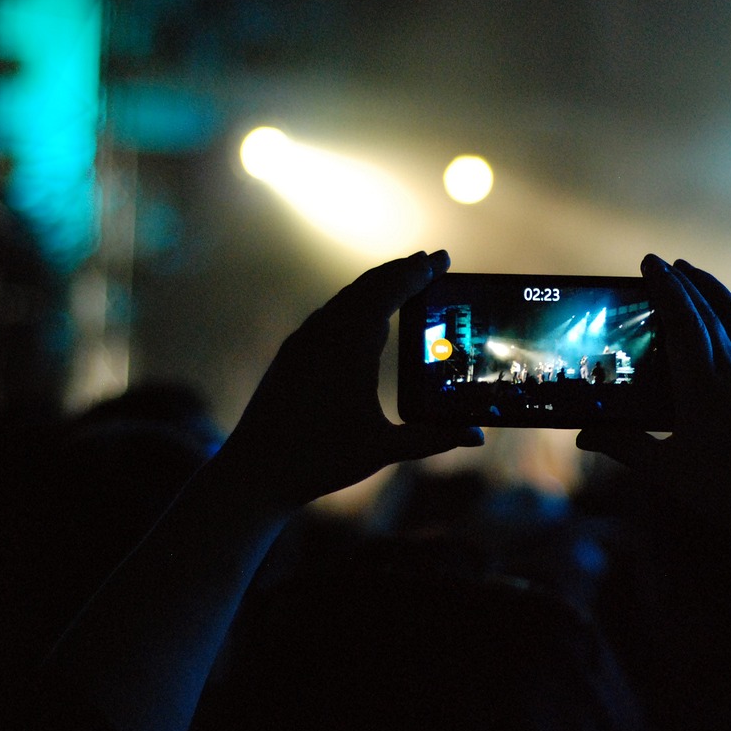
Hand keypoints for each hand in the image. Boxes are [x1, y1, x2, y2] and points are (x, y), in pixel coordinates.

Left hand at [219, 250, 482, 510]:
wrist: (254, 471)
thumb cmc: (319, 460)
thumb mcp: (383, 450)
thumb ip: (432, 439)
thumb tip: (476, 436)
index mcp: (350, 346)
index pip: (390, 292)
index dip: (419, 273)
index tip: (442, 259)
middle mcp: (325, 333)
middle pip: (369, 285)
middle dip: (402, 270)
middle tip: (431, 261)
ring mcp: (305, 340)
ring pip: (347, 297)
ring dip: (378, 284)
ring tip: (404, 279)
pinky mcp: (293, 352)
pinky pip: (329, 313)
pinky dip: (355, 302)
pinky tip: (363, 314)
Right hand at [578, 255, 730, 618]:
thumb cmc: (722, 491)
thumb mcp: (666, 469)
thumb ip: (623, 445)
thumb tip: (583, 435)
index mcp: (704, 384)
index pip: (683, 318)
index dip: (665, 286)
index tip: (650, 263)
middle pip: (708, 309)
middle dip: (684, 281)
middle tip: (663, 264)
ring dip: (713, 293)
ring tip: (694, 275)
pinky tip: (729, 322)